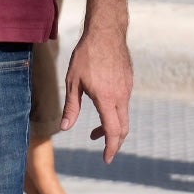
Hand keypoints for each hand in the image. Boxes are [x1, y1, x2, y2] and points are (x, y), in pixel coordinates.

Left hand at [63, 24, 131, 161]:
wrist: (107, 33)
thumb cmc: (87, 56)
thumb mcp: (73, 83)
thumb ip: (71, 107)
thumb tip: (65, 128)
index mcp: (107, 98)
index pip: (114, 130)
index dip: (111, 147)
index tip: (107, 159)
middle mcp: (121, 95)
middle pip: (123, 127)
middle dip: (114, 142)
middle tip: (103, 152)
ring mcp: (127, 88)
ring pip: (124, 115)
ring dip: (112, 127)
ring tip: (94, 131)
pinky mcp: (129, 81)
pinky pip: (124, 103)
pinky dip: (115, 114)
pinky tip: (102, 109)